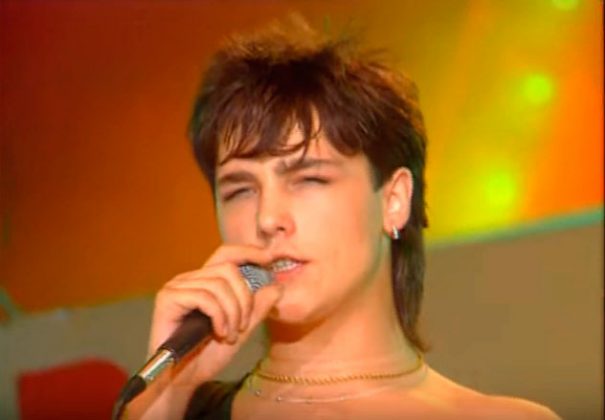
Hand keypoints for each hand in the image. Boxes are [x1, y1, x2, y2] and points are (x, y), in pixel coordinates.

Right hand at [148, 243, 282, 386]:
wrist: (184, 379)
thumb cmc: (208, 354)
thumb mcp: (241, 329)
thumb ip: (257, 308)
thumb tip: (277, 287)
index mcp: (205, 281)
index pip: (227, 254)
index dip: (249, 252)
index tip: (269, 258)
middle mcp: (189, 279)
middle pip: (228, 269)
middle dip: (244, 299)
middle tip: (243, 326)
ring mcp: (177, 286)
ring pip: (218, 285)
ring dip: (232, 313)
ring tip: (230, 334)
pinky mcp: (168, 298)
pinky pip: (204, 297)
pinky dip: (219, 316)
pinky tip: (219, 333)